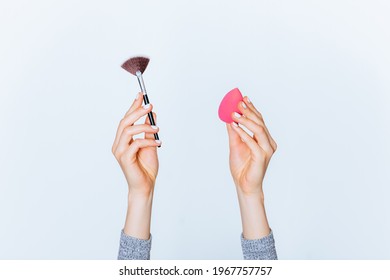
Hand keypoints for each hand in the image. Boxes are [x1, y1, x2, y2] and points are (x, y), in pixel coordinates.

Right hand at [112, 92, 160, 195]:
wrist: (146, 186)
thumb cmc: (146, 168)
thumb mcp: (151, 145)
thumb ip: (149, 131)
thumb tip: (152, 114)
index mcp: (122, 141)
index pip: (126, 119)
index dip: (133, 106)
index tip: (141, 95)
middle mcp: (118, 145)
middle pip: (124, 122)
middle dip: (137, 111)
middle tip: (150, 106)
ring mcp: (120, 151)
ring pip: (128, 130)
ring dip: (143, 125)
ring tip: (157, 128)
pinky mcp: (125, 159)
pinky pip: (136, 143)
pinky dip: (148, 140)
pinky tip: (158, 143)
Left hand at [226, 96, 276, 238]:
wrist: (243, 185)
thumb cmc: (242, 167)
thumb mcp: (235, 145)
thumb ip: (234, 132)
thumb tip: (229, 117)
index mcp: (265, 140)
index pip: (259, 121)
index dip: (252, 108)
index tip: (243, 98)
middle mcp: (268, 143)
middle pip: (260, 122)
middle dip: (249, 111)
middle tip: (238, 102)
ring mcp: (267, 150)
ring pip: (259, 129)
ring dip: (246, 120)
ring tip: (235, 113)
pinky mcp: (262, 157)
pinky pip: (252, 142)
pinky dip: (243, 133)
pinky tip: (234, 126)